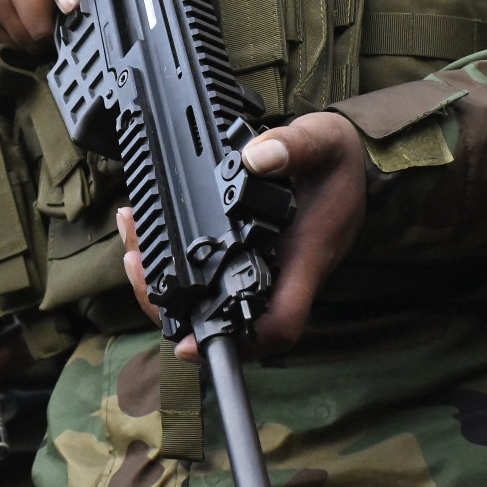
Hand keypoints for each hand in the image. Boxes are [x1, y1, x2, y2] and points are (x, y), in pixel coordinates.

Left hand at [126, 114, 368, 361]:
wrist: (353, 162)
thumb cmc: (340, 159)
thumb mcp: (324, 142)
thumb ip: (295, 148)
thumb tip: (256, 159)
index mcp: (304, 259)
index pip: (277, 322)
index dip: (236, 342)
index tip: (189, 345)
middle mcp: (282, 275)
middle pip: (228, 322)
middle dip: (174, 307)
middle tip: (137, 265)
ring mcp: (265, 270)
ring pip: (211, 299)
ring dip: (165, 279)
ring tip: (133, 240)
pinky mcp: (250, 256)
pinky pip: (209, 273)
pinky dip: (173, 258)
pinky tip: (147, 229)